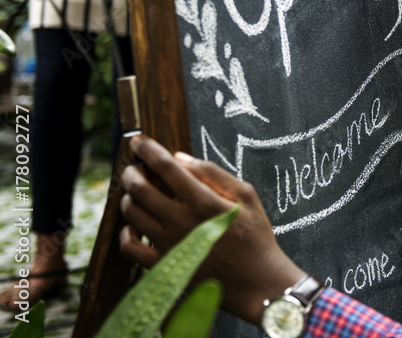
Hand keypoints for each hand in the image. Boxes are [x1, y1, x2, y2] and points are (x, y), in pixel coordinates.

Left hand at [119, 136, 305, 324]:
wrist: (256, 280)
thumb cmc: (255, 235)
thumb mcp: (246, 195)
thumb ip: (214, 173)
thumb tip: (180, 157)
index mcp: (203, 201)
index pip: (166, 167)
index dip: (148, 149)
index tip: (139, 141)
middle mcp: (181, 221)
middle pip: (140, 189)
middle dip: (132, 172)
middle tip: (134, 167)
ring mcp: (169, 245)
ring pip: (133, 215)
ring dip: (128, 198)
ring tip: (136, 192)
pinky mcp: (164, 266)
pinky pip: (131, 249)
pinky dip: (125, 234)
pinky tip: (134, 226)